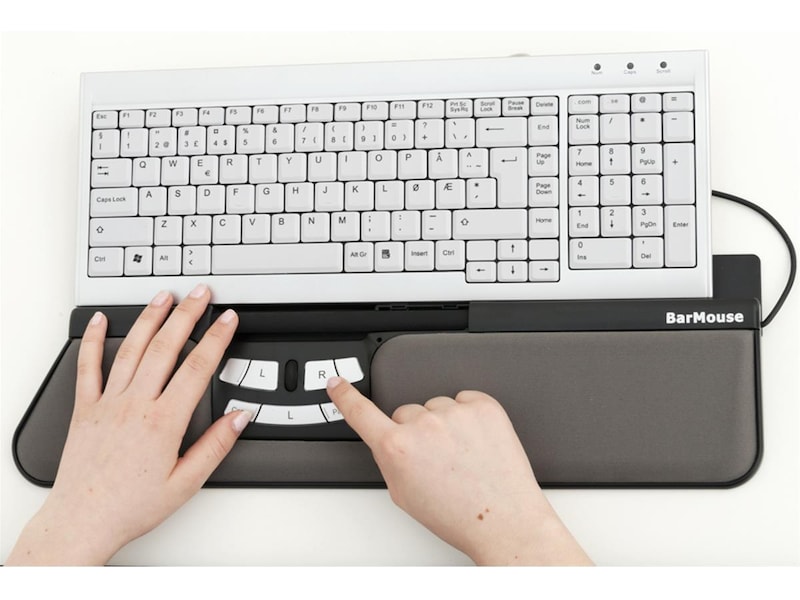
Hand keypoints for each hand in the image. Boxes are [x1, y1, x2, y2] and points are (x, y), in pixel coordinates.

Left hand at [7, 285, 250, 564]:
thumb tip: (240, 417)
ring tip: (164, 296)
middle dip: (187, 314)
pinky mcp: (85, 408)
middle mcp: (135, 405)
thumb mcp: (187, 483)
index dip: (217, 338)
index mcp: (164, 422)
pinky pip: (88, 367)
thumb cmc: (131, 506)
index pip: (198, 368)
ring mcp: (108, 403)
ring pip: (132, 349)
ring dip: (150, 318)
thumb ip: (216, 445)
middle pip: (166, 347)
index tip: (228, 319)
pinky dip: (95, 340)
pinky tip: (103, 320)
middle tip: (200, 293)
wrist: (82, 520)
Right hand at [326, 378, 591, 565]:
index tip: (336, 383)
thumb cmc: (457, 515)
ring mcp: (456, 412)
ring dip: (444, 424)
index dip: (345, 396)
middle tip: (436, 459)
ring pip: (437, 406)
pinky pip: (465, 399)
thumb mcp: (404, 495)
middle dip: (415, 430)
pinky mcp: (484, 406)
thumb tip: (391, 440)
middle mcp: (424, 426)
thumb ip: (390, 459)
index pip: (361, 412)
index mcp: (397, 448)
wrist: (503, 520)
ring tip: (462, 456)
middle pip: (406, 412)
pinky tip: (476, 443)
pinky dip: (468, 416)